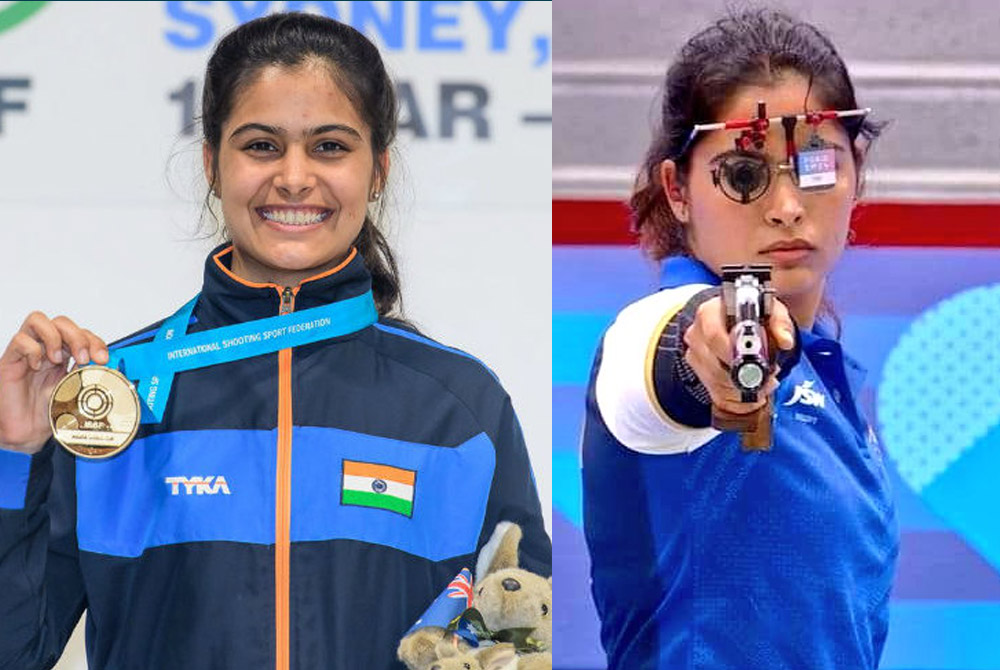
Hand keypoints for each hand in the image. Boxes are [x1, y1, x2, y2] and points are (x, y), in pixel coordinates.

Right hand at [0, 312, 107, 453]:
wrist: (27, 434)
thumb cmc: (50, 413)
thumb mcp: (79, 394)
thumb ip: (92, 378)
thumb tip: (113, 370)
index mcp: (65, 356)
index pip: (81, 333)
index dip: (94, 341)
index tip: (102, 358)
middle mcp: (46, 350)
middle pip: (62, 322)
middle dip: (78, 336)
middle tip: (84, 359)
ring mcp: (28, 354)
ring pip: (38, 320)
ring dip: (55, 336)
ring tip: (58, 360)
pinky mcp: (10, 361)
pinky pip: (20, 340)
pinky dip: (32, 349)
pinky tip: (38, 366)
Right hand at [683, 296, 794, 414]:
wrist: (741, 322)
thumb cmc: (754, 316)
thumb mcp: (771, 311)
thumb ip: (780, 323)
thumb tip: (785, 341)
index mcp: (709, 313)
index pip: (713, 336)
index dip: (732, 353)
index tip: (754, 364)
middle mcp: (696, 335)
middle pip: (713, 365)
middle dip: (742, 378)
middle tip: (767, 379)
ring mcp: (695, 356)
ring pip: (715, 383)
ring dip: (743, 390)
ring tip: (766, 384)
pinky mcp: (699, 374)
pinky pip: (717, 395)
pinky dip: (738, 400)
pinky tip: (755, 393)